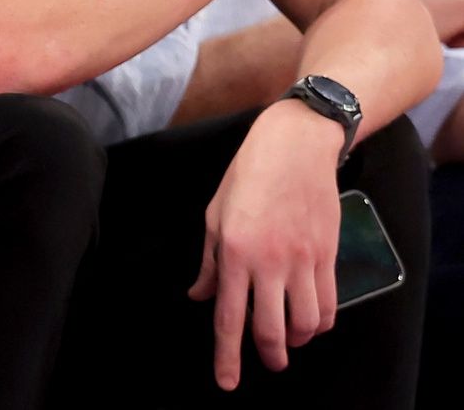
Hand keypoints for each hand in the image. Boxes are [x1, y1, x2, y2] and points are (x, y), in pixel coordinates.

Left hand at [187, 101, 343, 390]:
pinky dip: (320, 322)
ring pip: (306, 324)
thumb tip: (199, 297)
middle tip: (267, 364)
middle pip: (272, 330)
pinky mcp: (328, 255)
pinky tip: (310, 320)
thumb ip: (208, 262)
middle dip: (270, 356)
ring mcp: (302, 260)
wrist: (294, 147)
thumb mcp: (214, 215)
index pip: (229, 317)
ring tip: (288, 340)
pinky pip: (329, 304)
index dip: (228, 356)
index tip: (227, 382)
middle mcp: (269, 262)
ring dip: (297, 341)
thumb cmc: (246, 176)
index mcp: (234, 252)